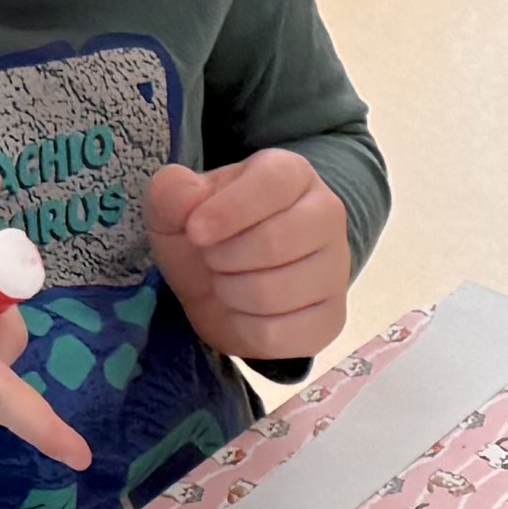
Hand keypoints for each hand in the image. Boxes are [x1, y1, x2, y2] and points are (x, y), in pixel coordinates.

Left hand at [145, 151, 354, 368]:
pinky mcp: (331, 318)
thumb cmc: (208, 236)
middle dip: (224, 258)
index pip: (273, 183)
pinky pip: (280, 334)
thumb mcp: (176, 208)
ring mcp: (335, 269)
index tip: (195, 232)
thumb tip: (183, 193)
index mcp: (292, 174)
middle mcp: (327, 214)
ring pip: (275, 292)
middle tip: (211, 259)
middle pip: (275, 242)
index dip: (229, 210)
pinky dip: (246, 329)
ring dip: (231, 294)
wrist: (225, 286)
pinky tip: (244, 313)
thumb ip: (172, 192)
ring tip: (227, 282)